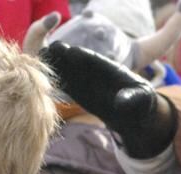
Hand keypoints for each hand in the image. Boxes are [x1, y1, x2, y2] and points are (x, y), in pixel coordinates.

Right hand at [40, 41, 174, 158]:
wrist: (135, 114)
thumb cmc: (141, 104)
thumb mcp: (140, 100)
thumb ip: (131, 99)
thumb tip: (120, 103)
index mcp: (110, 70)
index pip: (94, 61)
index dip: (82, 56)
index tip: (70, 51)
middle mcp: (96, 73)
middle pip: (78, 63)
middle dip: (64, 57)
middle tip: (48, 51)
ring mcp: (87, 82)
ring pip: (69, 73)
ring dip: (55, 68)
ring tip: (39, 63)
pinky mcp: (81, 93)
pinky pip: (67, 86)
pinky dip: (56, 82)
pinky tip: (42, 80)